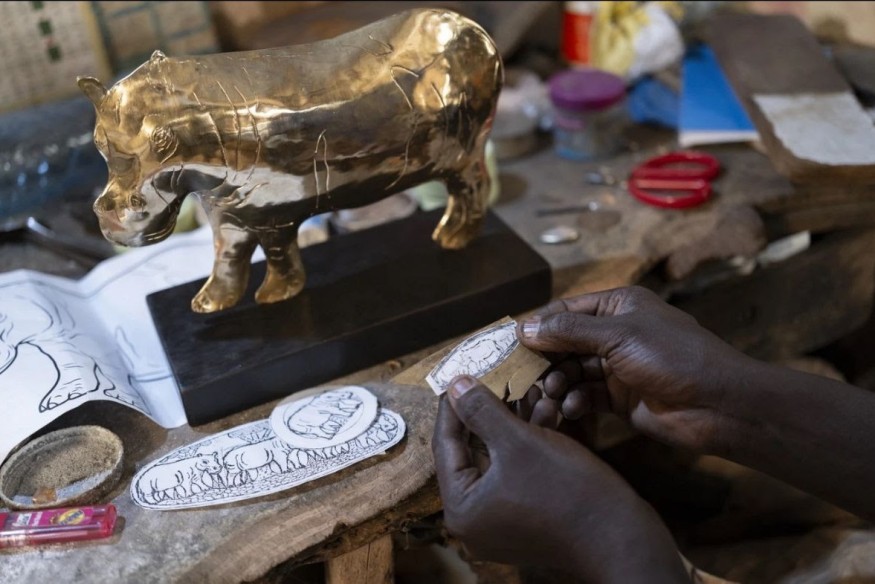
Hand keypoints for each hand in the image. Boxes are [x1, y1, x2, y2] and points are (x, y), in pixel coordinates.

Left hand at [432, 375, 688, 582]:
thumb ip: (481, 410)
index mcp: (461, 507)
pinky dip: (531, 441)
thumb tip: (454, 384)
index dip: (453, 403)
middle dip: (494, 408)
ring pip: (500, 455)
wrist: (622, 537)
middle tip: (500, 374)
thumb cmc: (567, 491)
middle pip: (474, 449)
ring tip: (534, 387)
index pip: (445, 444)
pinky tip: (549, 410)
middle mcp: (475, 518)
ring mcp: (502, 519)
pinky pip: (519, 469)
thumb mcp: (519, 441)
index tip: (460, 370)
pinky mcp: (529, 514)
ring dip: (517, 420)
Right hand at [517, 286, 754, 452]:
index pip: (564, 311)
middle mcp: (614, 333)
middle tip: (521, 376)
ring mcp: (616, 367)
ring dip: (557, 383)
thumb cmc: (672, 357)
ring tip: (548, 395)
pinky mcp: (619, 398)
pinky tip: (569, 408)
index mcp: (617, 306)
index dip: (536, 325)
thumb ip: (569, 331)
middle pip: (564, 343)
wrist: (718, 405)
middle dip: (544, 359)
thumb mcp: (618, 335)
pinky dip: (574, 401)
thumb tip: (524, 327)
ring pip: (571, 372)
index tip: (506, 343)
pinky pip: (585, 396)